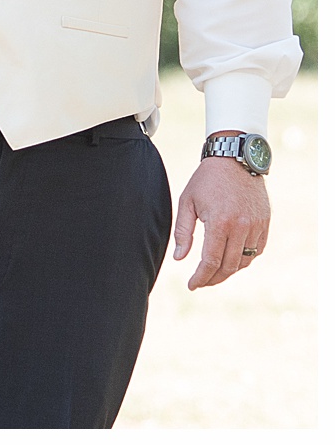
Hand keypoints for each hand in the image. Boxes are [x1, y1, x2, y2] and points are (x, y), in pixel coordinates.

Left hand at [173, 153, 269, 288]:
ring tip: (214, 270)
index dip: (201, 278)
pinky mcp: (265, 224)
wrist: (234, 158)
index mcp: (220, 222)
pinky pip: (256, 251)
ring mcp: (255, 226)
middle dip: (213, 278)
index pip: (211, 262)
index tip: (192, 286)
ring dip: (229, 270)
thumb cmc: (207, 179)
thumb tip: (179, 259)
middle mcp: (241, 227)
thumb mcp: (187, 200)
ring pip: (244, 261)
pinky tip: (232, 257)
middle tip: (202, 282)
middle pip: (228, 267)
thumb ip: (183, 231)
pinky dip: (245, 259)